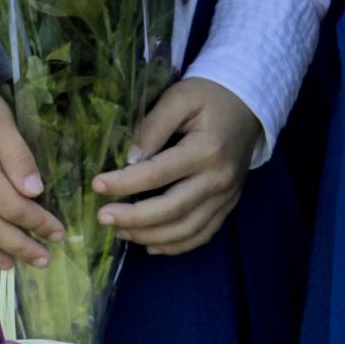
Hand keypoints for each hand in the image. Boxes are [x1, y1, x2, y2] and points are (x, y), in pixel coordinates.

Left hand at [92, 79, 261, 255]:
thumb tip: (128, 160)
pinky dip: (175, 246)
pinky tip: (150, 244)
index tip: (97, 184)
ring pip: (186, 230)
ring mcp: (227, 195)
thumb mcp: (180, 97)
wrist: (247, 104)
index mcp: (207, 149)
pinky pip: (202, 235)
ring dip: (149, 236)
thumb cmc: (209, 96)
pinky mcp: (228, 204)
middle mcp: (219, 178)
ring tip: (120, 231)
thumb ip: (153, 126)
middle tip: (103, 217)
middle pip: (173, 210)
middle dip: (133, 218)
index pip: (158, 174)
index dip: (125, 183)